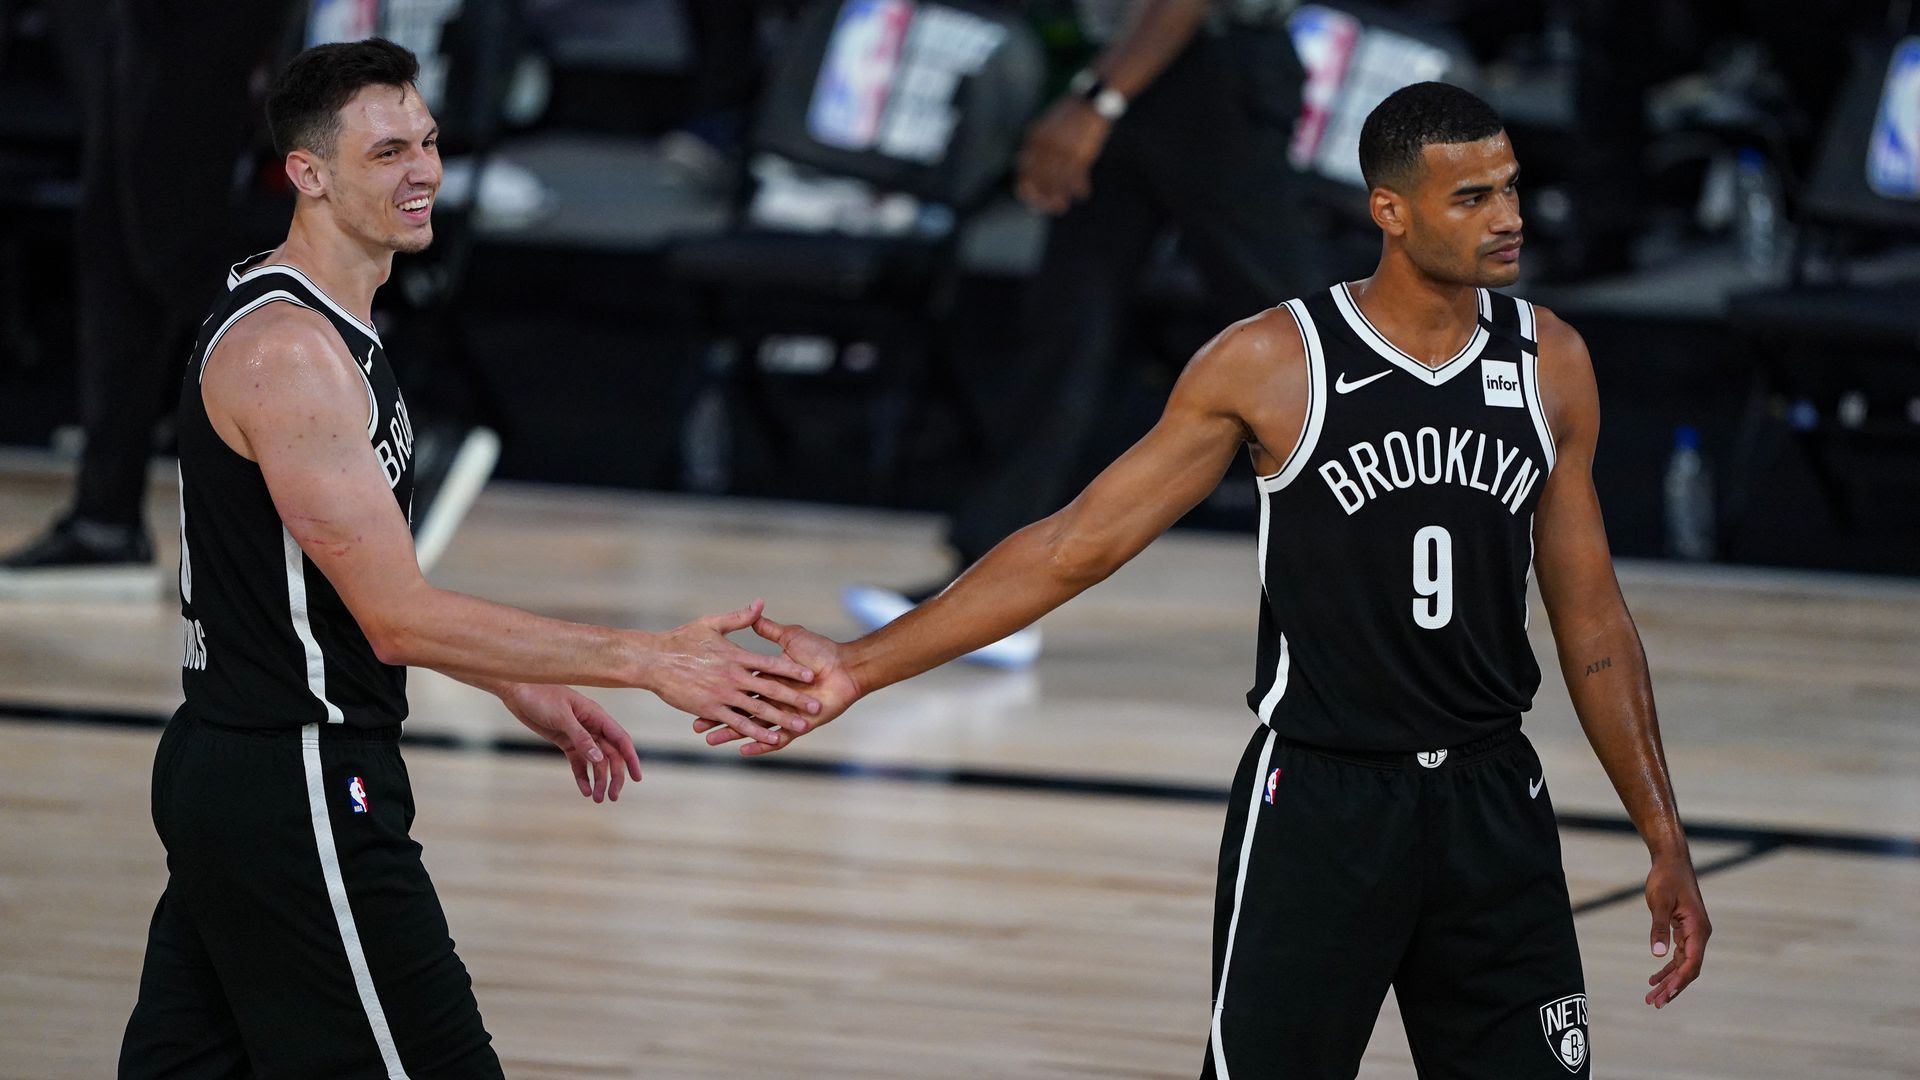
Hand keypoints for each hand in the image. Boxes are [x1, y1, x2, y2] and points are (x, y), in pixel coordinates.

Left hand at [499, 682, 642, 802]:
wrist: (518, 691)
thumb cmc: (541, 695)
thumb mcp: (561, 717)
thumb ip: (581, 738)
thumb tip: (598, 759)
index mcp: (597, 716)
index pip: (621, 740)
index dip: (631, 759)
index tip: (637, 778)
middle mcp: (592, 727)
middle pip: (610, 755)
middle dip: (614, 776)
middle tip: (612, 797)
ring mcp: (579, 735)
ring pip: (596, 761)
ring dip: (598, 780)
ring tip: (596, 799)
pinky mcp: (566, 742)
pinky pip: (578, 762)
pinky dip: (582, 776)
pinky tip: (584, 790)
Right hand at [644, 599, 820, 746]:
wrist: (653, 660)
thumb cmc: (681, 639)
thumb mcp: (712, 624)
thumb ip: (740, 617)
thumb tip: (760, 603)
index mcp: (736, 657)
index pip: (771, 664)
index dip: (792, 669)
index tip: (811, 674)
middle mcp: (733, 678)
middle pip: (771, 691)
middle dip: (796, 700)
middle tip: (816, 707)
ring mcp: (722, 696)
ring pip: (758, 711)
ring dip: (781, 720)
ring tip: (802, 727)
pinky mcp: (710, 710)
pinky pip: (737, 724)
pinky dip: (755, 733)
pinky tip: (772, 739)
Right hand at [692, 614, 860, 755]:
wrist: (848, 668)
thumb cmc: (821, 648)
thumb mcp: (791, 635)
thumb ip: (770, 628)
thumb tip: (757, 608)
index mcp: (763, 673)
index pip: (733, 681)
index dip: (718, 686)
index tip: (695, 688)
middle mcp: (768, 693)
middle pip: (736, 705)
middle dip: (719, 716)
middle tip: (696, 726)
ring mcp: (779, 709)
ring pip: (752, 722)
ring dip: (731, 732)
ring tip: (711, 741)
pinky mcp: (794, 723)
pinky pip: (775, 737)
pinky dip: (761, 743)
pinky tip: (745, 750)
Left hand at [1015, 96, 1111, 213]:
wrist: (1092, 99)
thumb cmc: (1069, 115)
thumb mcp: (1047, 126)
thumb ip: (1039, 146)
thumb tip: (1037, 175)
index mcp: (1033, 136)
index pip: (1023, 169)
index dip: (1025, 188)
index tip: (1032, 199)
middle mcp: (1044, 145)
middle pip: (1039, 179)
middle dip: (1043, 197)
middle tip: (1050, 207)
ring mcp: (1061, 150)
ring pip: (1056, 183)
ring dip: (1059, 197)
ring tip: (1062, 206)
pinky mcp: (1079, 154)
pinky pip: (1076, 179)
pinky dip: (1079, 188)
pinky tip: (1083, 194)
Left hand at [1644, 851, 1710, 1006]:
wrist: (1671, 862)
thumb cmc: (1666, 879)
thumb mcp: (1659, 902)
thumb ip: (1659, 928)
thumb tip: (1657, 955)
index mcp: (1698, 929)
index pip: (1691, 963)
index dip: (1678, 981)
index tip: (1664, 995)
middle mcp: (1700, 935)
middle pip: (1688, 969)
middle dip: (1672, 987)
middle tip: (1654, 1003)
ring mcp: (1693, 934)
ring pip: (1683, 965)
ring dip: (1669, 981)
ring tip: (1652, 997)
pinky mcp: (1685, 930)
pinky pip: (1679, 955)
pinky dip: (1667, 968)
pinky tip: (1654, 978)